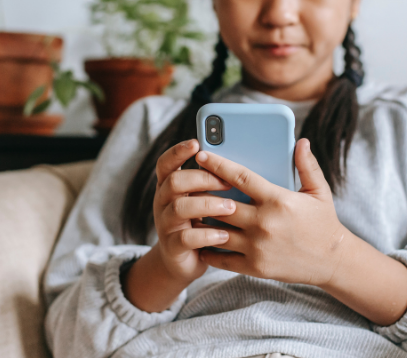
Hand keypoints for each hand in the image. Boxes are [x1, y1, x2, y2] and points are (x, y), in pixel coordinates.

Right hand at [152, 139, 235, 283]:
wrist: (186, 262)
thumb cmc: (204, 223)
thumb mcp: (205, 199)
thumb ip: (214, 183)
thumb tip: (243, 159)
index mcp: (169, 186)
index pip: (166, 163)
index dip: (178, 151)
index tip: (196, 143)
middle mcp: (163, 202)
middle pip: (174, 181)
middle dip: (201, 178)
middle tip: (226, 183)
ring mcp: (165, 225)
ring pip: (179, 207)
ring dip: (207, 204)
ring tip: (231, 207)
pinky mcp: (172, 247)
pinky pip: (186, 237)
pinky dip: (207, 235)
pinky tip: (224, 235)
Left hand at [195, 138, 352, 286]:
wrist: (333, 262)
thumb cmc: (323, 223)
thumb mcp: (319, 191)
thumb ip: (307, 165)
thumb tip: (300, 141)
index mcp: (278, 200)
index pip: (240, 177)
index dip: (218, 164)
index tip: (201, 155)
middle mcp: (264, 223)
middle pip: (221, 204)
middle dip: (202, 193)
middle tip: (188, 184)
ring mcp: (257, 247)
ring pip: (217, 231)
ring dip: (201, 220)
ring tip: (189, 210)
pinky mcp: (254, 267)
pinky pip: (221, 258)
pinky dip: (207, 248)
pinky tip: (199, 239)